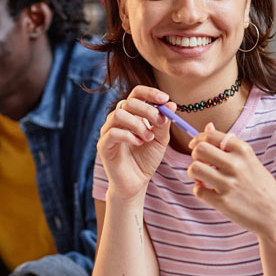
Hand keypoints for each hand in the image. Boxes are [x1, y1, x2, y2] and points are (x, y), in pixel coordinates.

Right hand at [97, 85, 173, 200]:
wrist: (136, 183)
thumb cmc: (146, 159)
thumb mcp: (160, 140)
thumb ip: (163, 123)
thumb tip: (172, 105)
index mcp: (131, 114)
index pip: (136, 94)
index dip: (150, 93)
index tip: (165, 99)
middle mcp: (117, 119)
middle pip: (129, 102)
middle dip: (148, 110)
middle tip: (159, 122)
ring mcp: (108, 131)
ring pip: (119, 114)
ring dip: (138, 124)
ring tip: (148, 138)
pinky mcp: (103, 145)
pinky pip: (113, 132)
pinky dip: (129, 136)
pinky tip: (139, 143)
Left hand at [187, 123, 275, 234]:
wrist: (275, 215)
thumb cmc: (260, 186)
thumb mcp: (249, 160)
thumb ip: (228, 144)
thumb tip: (208, 126)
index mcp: (243, 150)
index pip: (211, 135)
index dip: (199, 140)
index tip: (196, 146)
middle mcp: (236, 164)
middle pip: (199, 149)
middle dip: (195, 156)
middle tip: (202, 164)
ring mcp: (229, 183)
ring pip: (194, 168)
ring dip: (194, 174)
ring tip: (202, 179)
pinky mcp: (223, 202)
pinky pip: (198, 191)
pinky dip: (200, 191)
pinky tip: (209, 192)